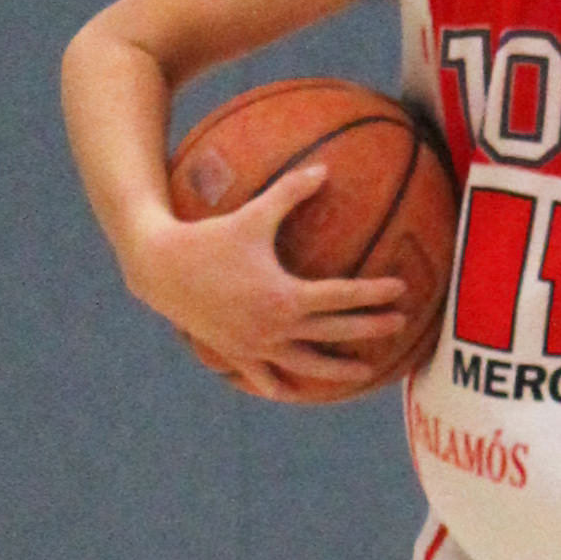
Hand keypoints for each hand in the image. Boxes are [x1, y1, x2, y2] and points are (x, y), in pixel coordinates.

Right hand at [144, 165, 414, 391]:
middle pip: (335, 332)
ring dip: (337, 370)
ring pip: (306, 365)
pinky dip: (284, 386)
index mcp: (285, 296)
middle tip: (401, 324)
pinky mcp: (236, 354)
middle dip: (370, 329)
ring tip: (364, 373)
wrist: (159, 267)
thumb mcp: (252, 215)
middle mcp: (275, 327)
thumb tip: (325, 168)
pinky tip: (299, 391)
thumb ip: (291, 192)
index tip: (400, 290)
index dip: (374, 293)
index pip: (342, 297)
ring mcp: (255, 346)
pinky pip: (265, 378)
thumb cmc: (209, 238)